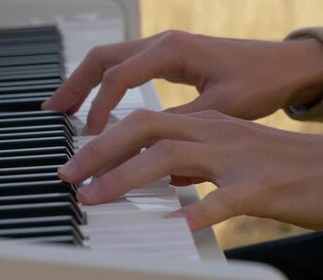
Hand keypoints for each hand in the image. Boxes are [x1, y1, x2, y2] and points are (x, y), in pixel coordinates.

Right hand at [42, 30, 322, 134]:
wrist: (284, 64)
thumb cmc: (259, 79)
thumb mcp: (220, 109)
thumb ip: (179, 126)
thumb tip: (145, 151)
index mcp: (171, 49)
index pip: (118, 77)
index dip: (99, 109)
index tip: (89, 137)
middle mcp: (160, 42)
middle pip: (100, 58)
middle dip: (73, 85)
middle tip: (52, 112)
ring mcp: (160, 47)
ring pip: (107, 59)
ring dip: (81, 82)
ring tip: (61, 107)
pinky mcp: (163, 57)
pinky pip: (121, 65)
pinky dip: (100, 82)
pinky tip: (92, 100)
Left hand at [58, 109, 322, 230]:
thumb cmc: (279, 166)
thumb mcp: (228, 155)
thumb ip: (191, 160)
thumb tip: (156, 174)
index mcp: (206, 124)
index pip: (144, 121)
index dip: (104, 137)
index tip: (75, 158)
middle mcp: (216, 134)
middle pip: (147, 128)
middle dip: (101, 149)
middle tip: (69, 174)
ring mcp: (238, 158)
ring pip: (172, 157)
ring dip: (127, 177)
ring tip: (95, 197)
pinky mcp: (263, 187)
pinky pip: (224, 200)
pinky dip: (195, 212)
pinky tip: (172, 226)